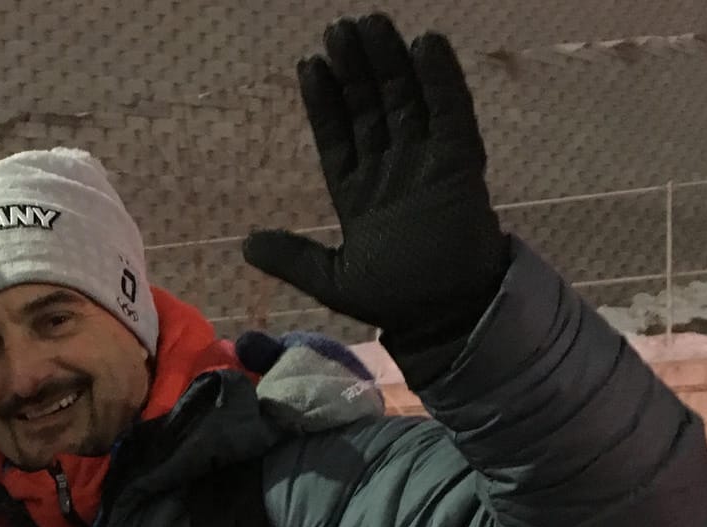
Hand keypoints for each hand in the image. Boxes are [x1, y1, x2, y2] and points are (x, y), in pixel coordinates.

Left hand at [243, 12, 507, 351]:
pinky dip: (440, 80)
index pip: (337, 136)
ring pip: (405, 101)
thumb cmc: (396, 299)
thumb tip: (245, 244)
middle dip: (354, 70)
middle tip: (338, 28)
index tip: (308, 65)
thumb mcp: (333, 280)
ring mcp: (427, 161)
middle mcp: (391, 169)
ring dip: (389, 64)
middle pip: (370, 107)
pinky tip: (427, 44)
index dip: (324, 102)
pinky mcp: (460, 162)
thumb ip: (293, 258)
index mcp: (357, 193)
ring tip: (371, 24)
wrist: (448, 316)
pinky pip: (451, 113)